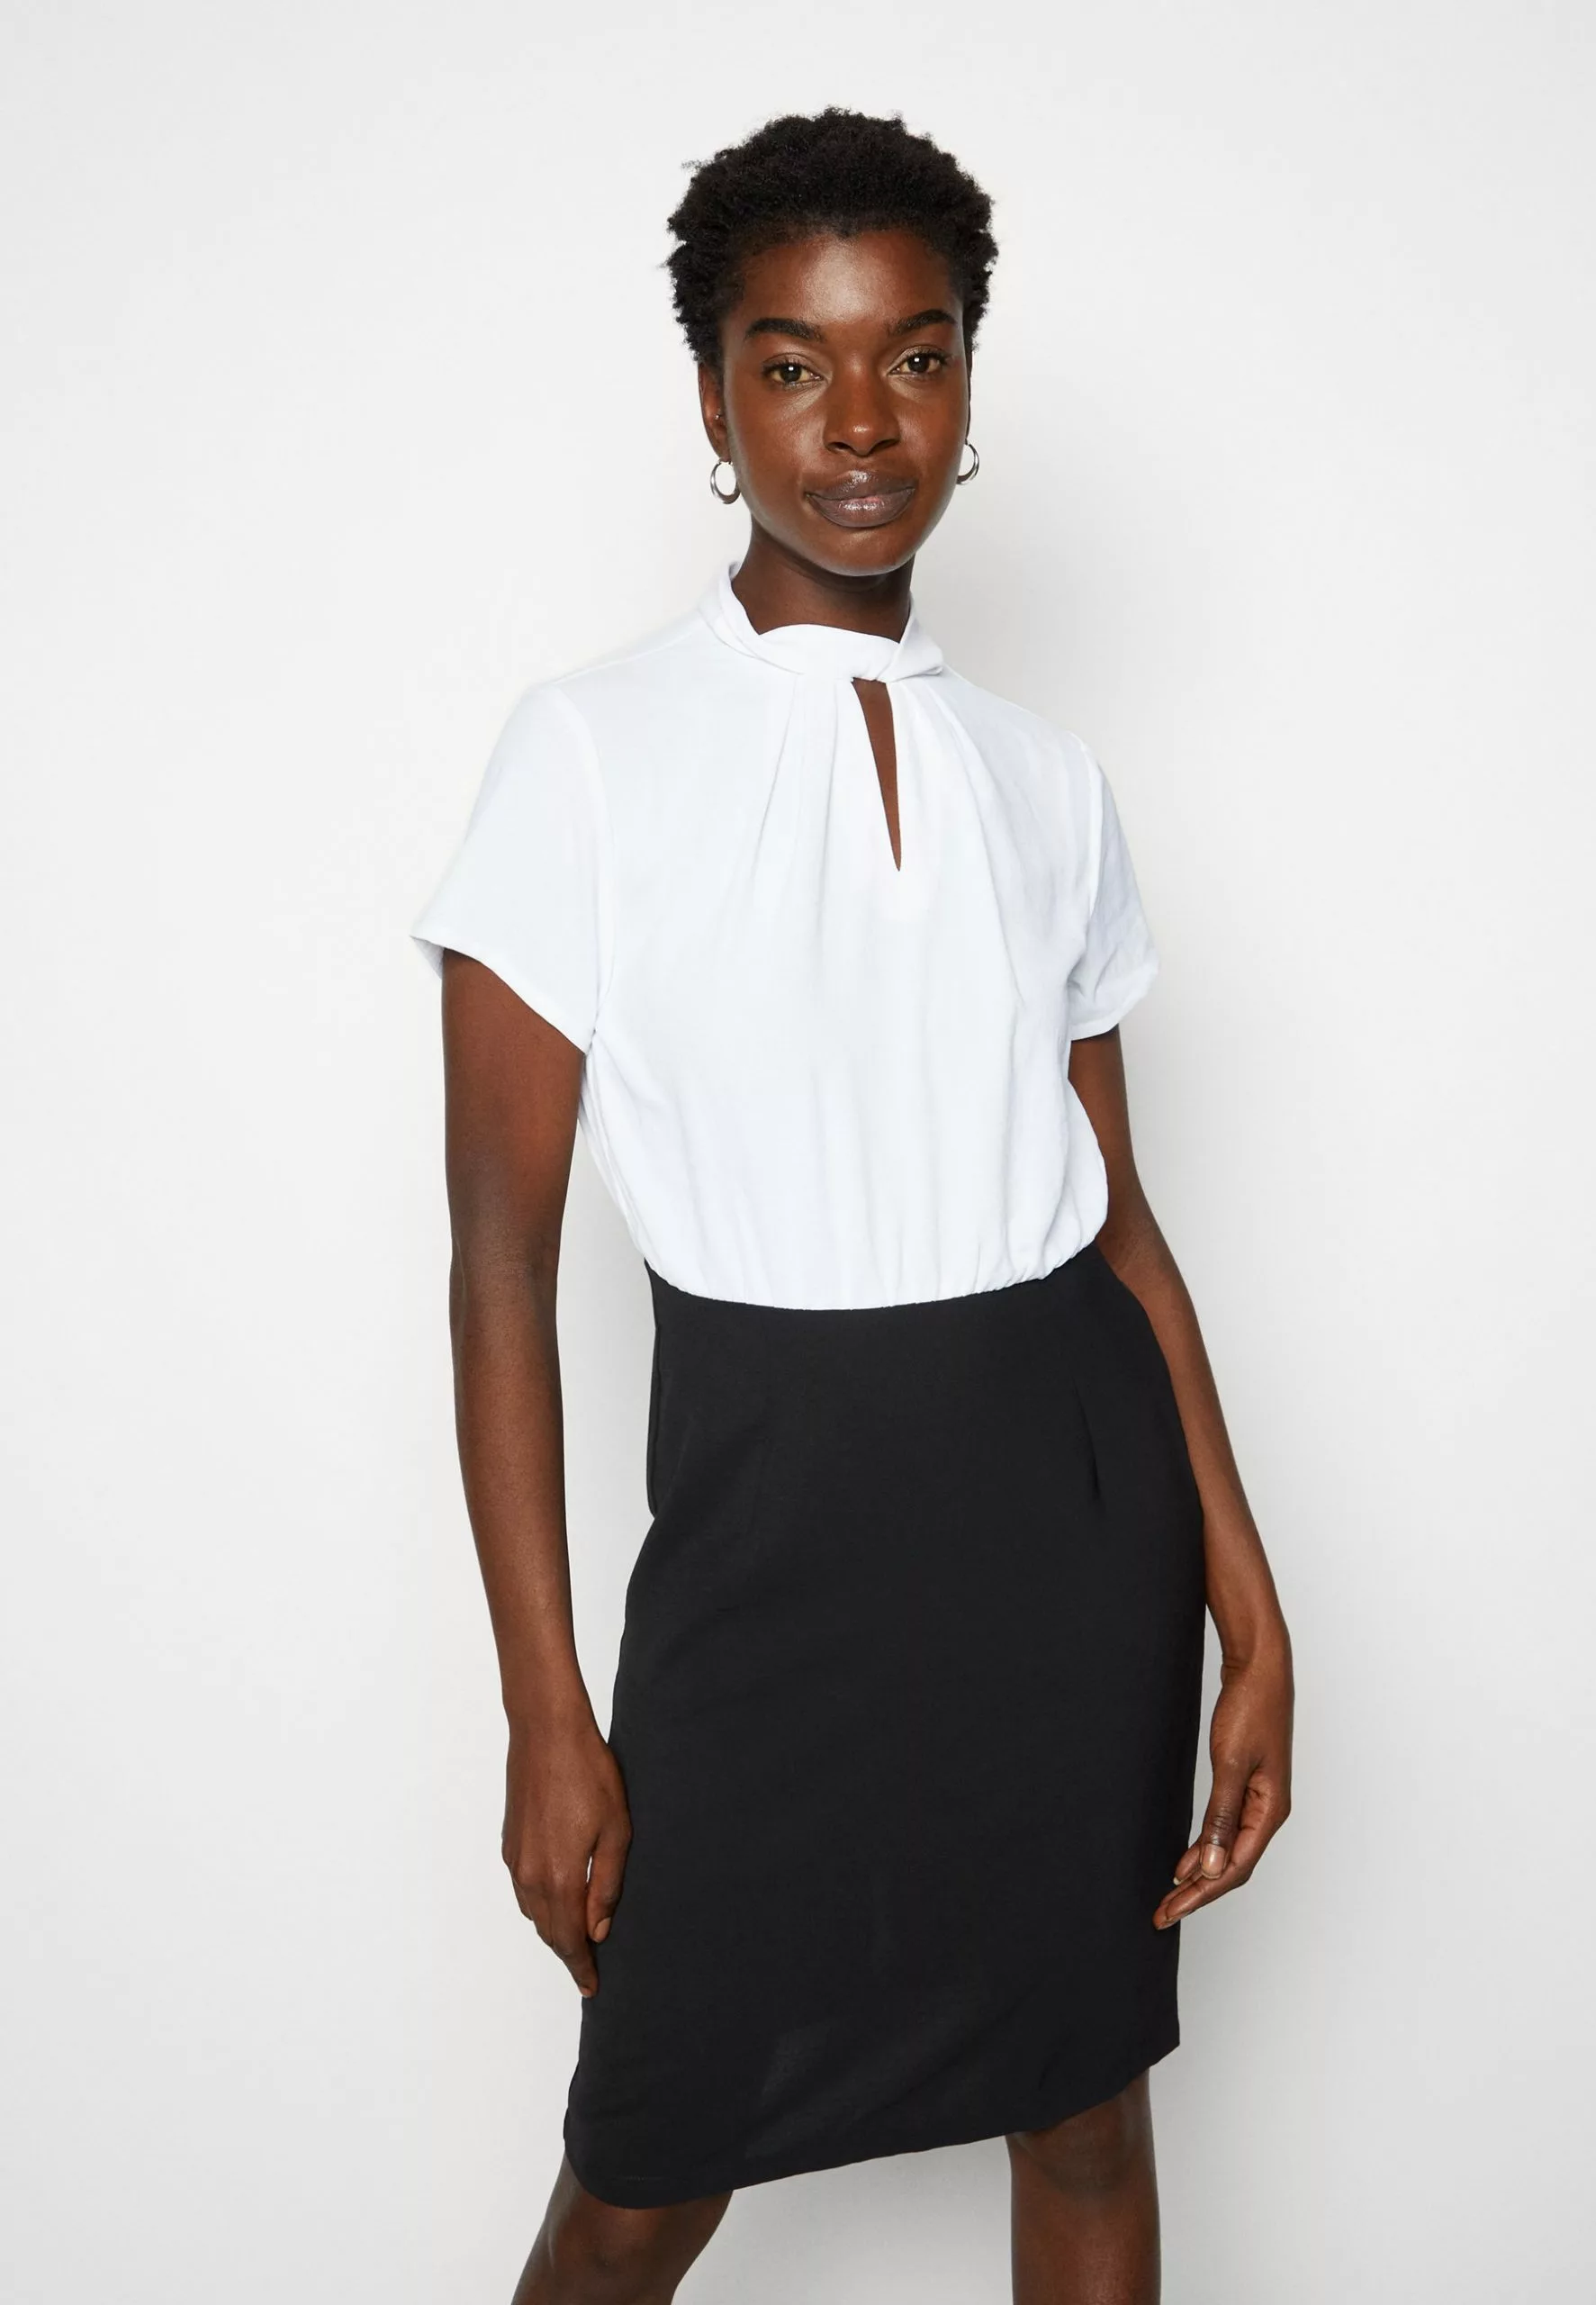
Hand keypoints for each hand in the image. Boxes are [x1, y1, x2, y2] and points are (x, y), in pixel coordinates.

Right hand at [502, 1713, 632, 1995]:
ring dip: (553, 1930)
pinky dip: (540, 1905)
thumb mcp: (616, 1831)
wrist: (547, 1732)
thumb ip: (608, 1885)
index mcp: (560, 1878)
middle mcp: (531, 1876)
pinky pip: (524, 1890)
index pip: (570, 1940)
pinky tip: (556, 1900)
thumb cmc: (588, 1774)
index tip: (592, 1986)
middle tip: (587, 1970)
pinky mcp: (510, 1843)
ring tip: (576, 1939)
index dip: (581, 1967)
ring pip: (533, 1912)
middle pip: (549, 1932)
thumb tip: (599, 1928)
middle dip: (568, 1953)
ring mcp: (516, 1860)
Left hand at [1154, 1639, 1292, 1929]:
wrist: (1259, 1669)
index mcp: (1270, 1811)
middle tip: (1165, 1913)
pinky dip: (1205, 1849)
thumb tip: (1209, 1867)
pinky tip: (1188, 1860)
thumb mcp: (1230, 1764)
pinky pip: (1227, 1830)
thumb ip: (1219, 1817)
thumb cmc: (1250, 1709)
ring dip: (1201, 1875)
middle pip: (1232, 1866)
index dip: (1202, 1894)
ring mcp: (1259, 1799)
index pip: (1234, 1868)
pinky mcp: (1246, 1786)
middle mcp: (1268, 1811)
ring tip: (1172, 1896)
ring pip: (1229, 1851)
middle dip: (1199, 1893)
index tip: (1172, 1910)